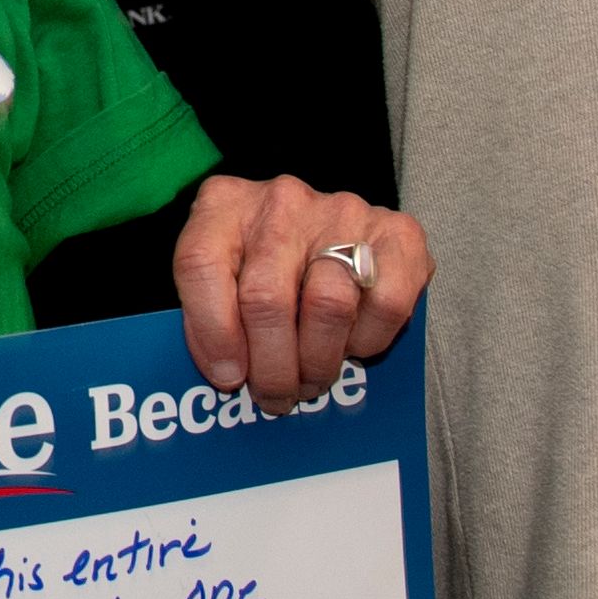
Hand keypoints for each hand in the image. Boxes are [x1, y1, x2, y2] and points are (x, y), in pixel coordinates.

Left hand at [170, 175, 426, 415]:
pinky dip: (369, 340)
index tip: (228, 376)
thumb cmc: (268, 267)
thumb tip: (228, 375)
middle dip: (271, 368)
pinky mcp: (397, 232)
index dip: (212, 332)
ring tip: (311, 381)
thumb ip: (211, 317)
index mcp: (224, 206)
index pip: (200, 264)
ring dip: (318, 363)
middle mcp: (281, 202)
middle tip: (276, 397)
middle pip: (266, 298)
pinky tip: (352, 345)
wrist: (337, 231)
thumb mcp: (223, 278)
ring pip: (328, 306)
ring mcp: (341, 211)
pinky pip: (386, 304)